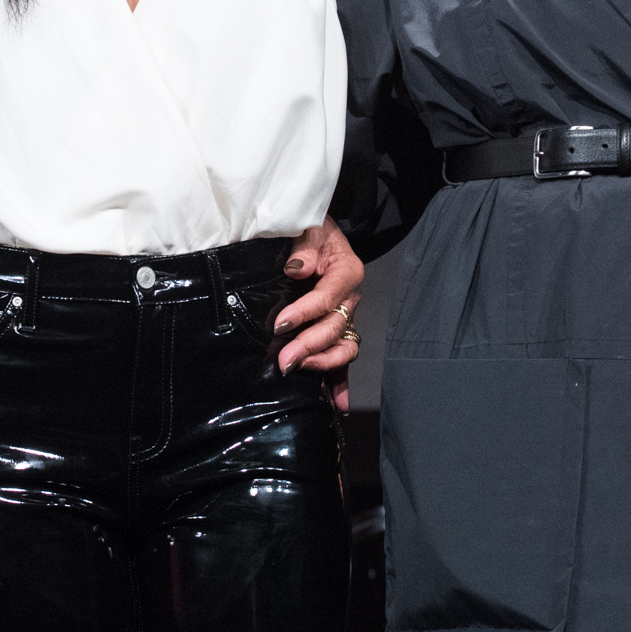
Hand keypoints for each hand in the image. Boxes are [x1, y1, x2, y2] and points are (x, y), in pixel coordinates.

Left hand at [274, 216, 364, 405]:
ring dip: (323, 364)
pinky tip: (337, 404)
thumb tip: (296, 268)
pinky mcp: (337, 328)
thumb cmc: (312, 229)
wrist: (317, 232)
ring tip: (299, 371)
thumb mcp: (309, 227)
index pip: (326, 298)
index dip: (303, 313)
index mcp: (347, 272)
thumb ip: (305, 246)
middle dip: (308, 347)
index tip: (280, 324)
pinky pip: (343, 358)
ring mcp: (346, 316)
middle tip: (284, 360)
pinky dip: (341, 382)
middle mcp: (350, 298)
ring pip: (344, 347)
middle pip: (334, 328)